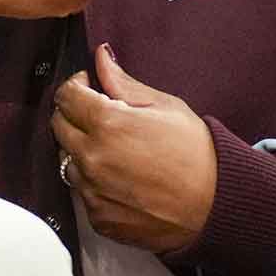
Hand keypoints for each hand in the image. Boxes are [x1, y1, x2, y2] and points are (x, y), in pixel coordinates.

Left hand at [51, 44, 216, 252]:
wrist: (216, 205)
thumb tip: (102, 58)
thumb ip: (123, 82)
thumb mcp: (164, 106)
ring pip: (66, 160)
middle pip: (59, 126)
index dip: (77, 85)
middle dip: (75, 115)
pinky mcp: (98, 218)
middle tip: (102, 116)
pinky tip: (121, 177)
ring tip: (116, 150)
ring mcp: (93, 191)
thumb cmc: (197, 154)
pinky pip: (81, 192)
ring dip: (82, 150)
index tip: (90, 87)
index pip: (66, 95)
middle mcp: (92, 158)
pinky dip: (93, 182)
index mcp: (107, 124)